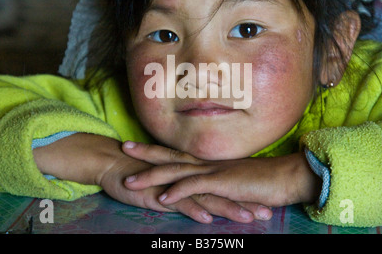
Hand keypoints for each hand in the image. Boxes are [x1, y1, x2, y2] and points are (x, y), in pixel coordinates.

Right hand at [34, 133, 270, 222]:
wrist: (114, 163)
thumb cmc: (143, 175)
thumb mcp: (171, 185)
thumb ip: (188, 192)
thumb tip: (206, 205)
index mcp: (193, 175)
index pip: (223, 187)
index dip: (243, 196)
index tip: (265, 204)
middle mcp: (189, 177)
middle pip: (221, 192)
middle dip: (244, 202)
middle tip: (267, 212)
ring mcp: (175, 184)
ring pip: (206, 197)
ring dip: (226, 207)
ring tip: (247, 217)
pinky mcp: (159, 191)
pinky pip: (178, 202)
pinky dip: (193, 209)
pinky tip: (207, 218)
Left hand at [123, 142, 321, 208]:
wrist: (286, 177)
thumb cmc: (264, 180)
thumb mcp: (236, 181)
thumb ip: (219, 184)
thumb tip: (208, 190)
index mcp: (210, 161)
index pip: (178, 153)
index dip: (158, 149)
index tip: (139, 145)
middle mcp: (208, 163)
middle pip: (171, 155)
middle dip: (146, 152)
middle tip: (123, 147)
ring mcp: (214, 171)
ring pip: (177, 170)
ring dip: (152, 176)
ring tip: (129, 181)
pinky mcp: (223, 183)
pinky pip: (196, 186)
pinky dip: (177, 191)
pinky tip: (161, 198)